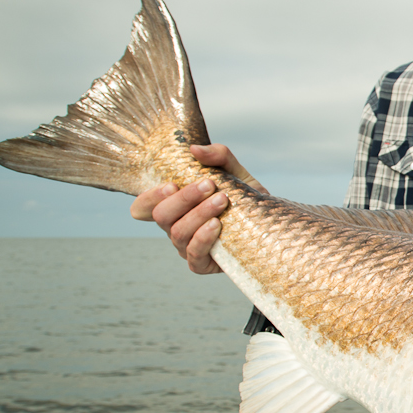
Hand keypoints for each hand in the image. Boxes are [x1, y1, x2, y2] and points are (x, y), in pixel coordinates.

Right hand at [129, 144, 263, 274]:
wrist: (270, 225)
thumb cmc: (245, 198)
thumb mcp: (234, 172)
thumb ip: (217, 156)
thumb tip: (194, 149)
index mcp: (175, 206)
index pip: (143, 207)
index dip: (149, 198)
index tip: (171, 184)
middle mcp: (175, 226)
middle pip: (161, 215)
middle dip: (184, 198)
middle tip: (209, 185)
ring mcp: (186, 246)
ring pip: (178, 232)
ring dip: (199, 213)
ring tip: (222, 200)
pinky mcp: (202, 263)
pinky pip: (194, 253)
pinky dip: (203, 237)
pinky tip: (217, 224)